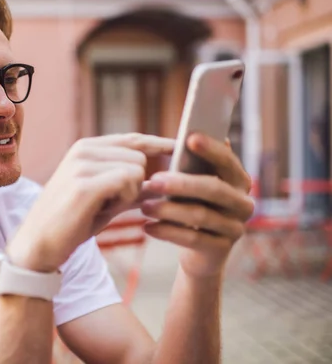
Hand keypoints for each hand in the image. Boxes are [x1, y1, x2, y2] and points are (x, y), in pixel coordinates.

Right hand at [8, 133, 174, 272]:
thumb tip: (165, 178)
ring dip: (130, 193)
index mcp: (85, 148)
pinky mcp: (84, 184)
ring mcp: (82, 165)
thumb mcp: (106, 198)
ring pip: (136, 169)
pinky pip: (128, 182)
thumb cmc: (72, 221)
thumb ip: (132, 184)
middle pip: (139, 155)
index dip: (158, 145)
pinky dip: (124, 199)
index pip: (133, 138)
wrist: (39, 245)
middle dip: (138, 181)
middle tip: (115, 202)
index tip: (180, 151)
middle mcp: (83, 150)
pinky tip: (105, 210)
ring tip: (105, 206)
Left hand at [141, 133, 253, 278]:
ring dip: (168, 209)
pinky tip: (148, 227)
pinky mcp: (221, 249)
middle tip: (153, 180)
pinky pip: (192, 239)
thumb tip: (189, 135)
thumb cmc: (193, 206)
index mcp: (238, 180)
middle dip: (181, 184)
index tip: (190, 138)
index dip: (211, 149)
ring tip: (144, 207)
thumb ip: (193, 165)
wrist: (199, 252)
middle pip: (214, 189)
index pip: (227, 161)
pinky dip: (167, 232)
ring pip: (200, 216)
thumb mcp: (194, 185)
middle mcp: (243, 203)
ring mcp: (235, 228)